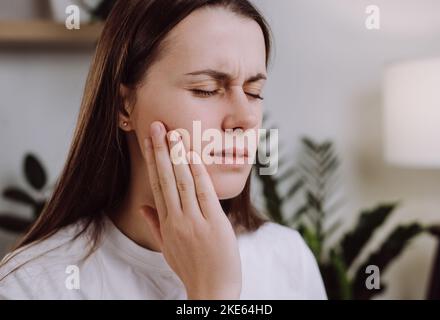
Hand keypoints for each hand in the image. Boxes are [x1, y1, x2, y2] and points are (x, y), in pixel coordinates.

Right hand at [140, 121, 241, 299]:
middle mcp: (177, 220)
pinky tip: (193, 155)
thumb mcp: (167, 248)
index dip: (153, 161)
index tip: (149, 140)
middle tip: (156, 126)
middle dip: (161, 151)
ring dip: (177, 156)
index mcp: (166, 224)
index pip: (157, 185)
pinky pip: (204, 193)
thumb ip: (155, 224)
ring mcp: (194, 222)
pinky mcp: (213, 224)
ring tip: (173, 133)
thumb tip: (142, 206)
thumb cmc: (191, 268)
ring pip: (183, 182)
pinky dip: (198, 172)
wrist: (211, 290)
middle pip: (166, 179)